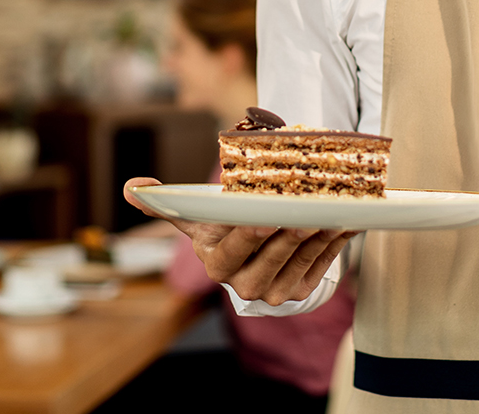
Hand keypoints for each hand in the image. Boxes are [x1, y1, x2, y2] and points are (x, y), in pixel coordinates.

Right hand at [123, 177, 357, 304]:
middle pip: (273, 253)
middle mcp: (244, 284)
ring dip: (320, 232)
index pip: (234, 249)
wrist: (256, 253)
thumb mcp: (199, 216)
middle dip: (292, 230)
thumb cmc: (225, 225)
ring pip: (302, 256)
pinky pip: (324, 263)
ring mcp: (275, 292)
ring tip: (334, 208)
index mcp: (217, 263)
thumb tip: (131, 186)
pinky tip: (347, 219)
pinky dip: (337, 240)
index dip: (251, 235)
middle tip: (309, 208)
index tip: (266, 218)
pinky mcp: (301, 291)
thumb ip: (169, 204)